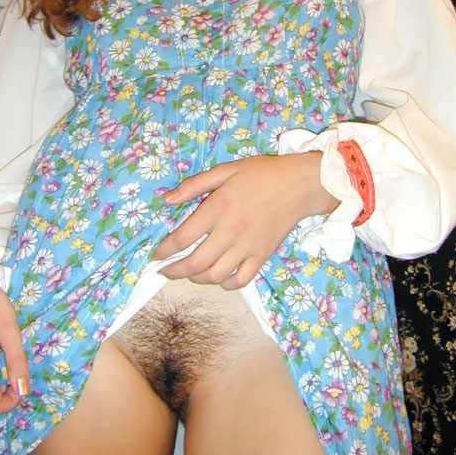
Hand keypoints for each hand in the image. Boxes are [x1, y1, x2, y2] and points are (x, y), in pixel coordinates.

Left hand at [152, 152, 337, 288]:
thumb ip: (194, 186)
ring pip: (216, 276)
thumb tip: (166, 200)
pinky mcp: (262, 256)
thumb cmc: (261, 174)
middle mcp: (230, 232)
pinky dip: (226, 284)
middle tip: (165, 271)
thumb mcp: (225, 170)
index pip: (183, 237)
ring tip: (190, 272)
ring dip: (198, 278)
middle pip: (196, 263)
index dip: (164, 250)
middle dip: (175, 271)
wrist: (299, 185)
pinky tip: (218, 276)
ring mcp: (247, 247)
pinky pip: (241, 280)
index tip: (155, 255)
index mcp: (218, 208)